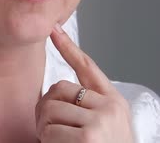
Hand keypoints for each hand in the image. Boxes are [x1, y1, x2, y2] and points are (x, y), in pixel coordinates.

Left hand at [35, 25, 134, 142]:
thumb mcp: (106, 128)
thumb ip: (88, 108)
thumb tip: (55, 96)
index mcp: (114, 102)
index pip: (87, 66)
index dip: (68, 46)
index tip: (53, 28)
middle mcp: (110, 107)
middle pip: (58, 89)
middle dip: (46, 109)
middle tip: (50, 130)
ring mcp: (100, 120)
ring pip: (49, 110)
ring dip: (45, 130)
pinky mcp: (89, 136)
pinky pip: (49, 131)